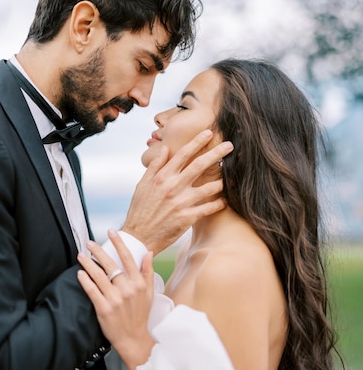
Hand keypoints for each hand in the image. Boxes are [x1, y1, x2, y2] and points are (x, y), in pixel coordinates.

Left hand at [77, 230, 154, 369]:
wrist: (134, 338)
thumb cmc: (140, 314)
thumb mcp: (149, 292)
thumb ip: (148, 271)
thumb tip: (148, 252)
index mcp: (138, 283)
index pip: (127, 258)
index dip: (118, 243)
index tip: (111, 232)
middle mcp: (127, 289)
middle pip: (110, 264)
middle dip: (98, 251)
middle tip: (89, 243)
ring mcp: (114, 299)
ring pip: (99, 276)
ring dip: (88, 263)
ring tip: (81, 255)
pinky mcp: (103, 309)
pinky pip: (92, 291)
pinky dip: (85, 281)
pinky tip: (80, 274)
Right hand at [122, 130, 233, 253]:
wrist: (139, 236)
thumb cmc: (140, 210)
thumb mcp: (142, 185)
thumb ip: (155, 166)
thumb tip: (165, 149)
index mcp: (162, 177)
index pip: (183, 154)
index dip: (197, 142)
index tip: (209, 133)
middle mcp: (173, 187)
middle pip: (199, 166)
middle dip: (216, 153)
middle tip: (230, 145)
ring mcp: (181, 203)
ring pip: (209, 188)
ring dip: (222, 180)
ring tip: (231, 176)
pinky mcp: (187, 218)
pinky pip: (208, 208)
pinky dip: (219, 204)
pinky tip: (225, 200)